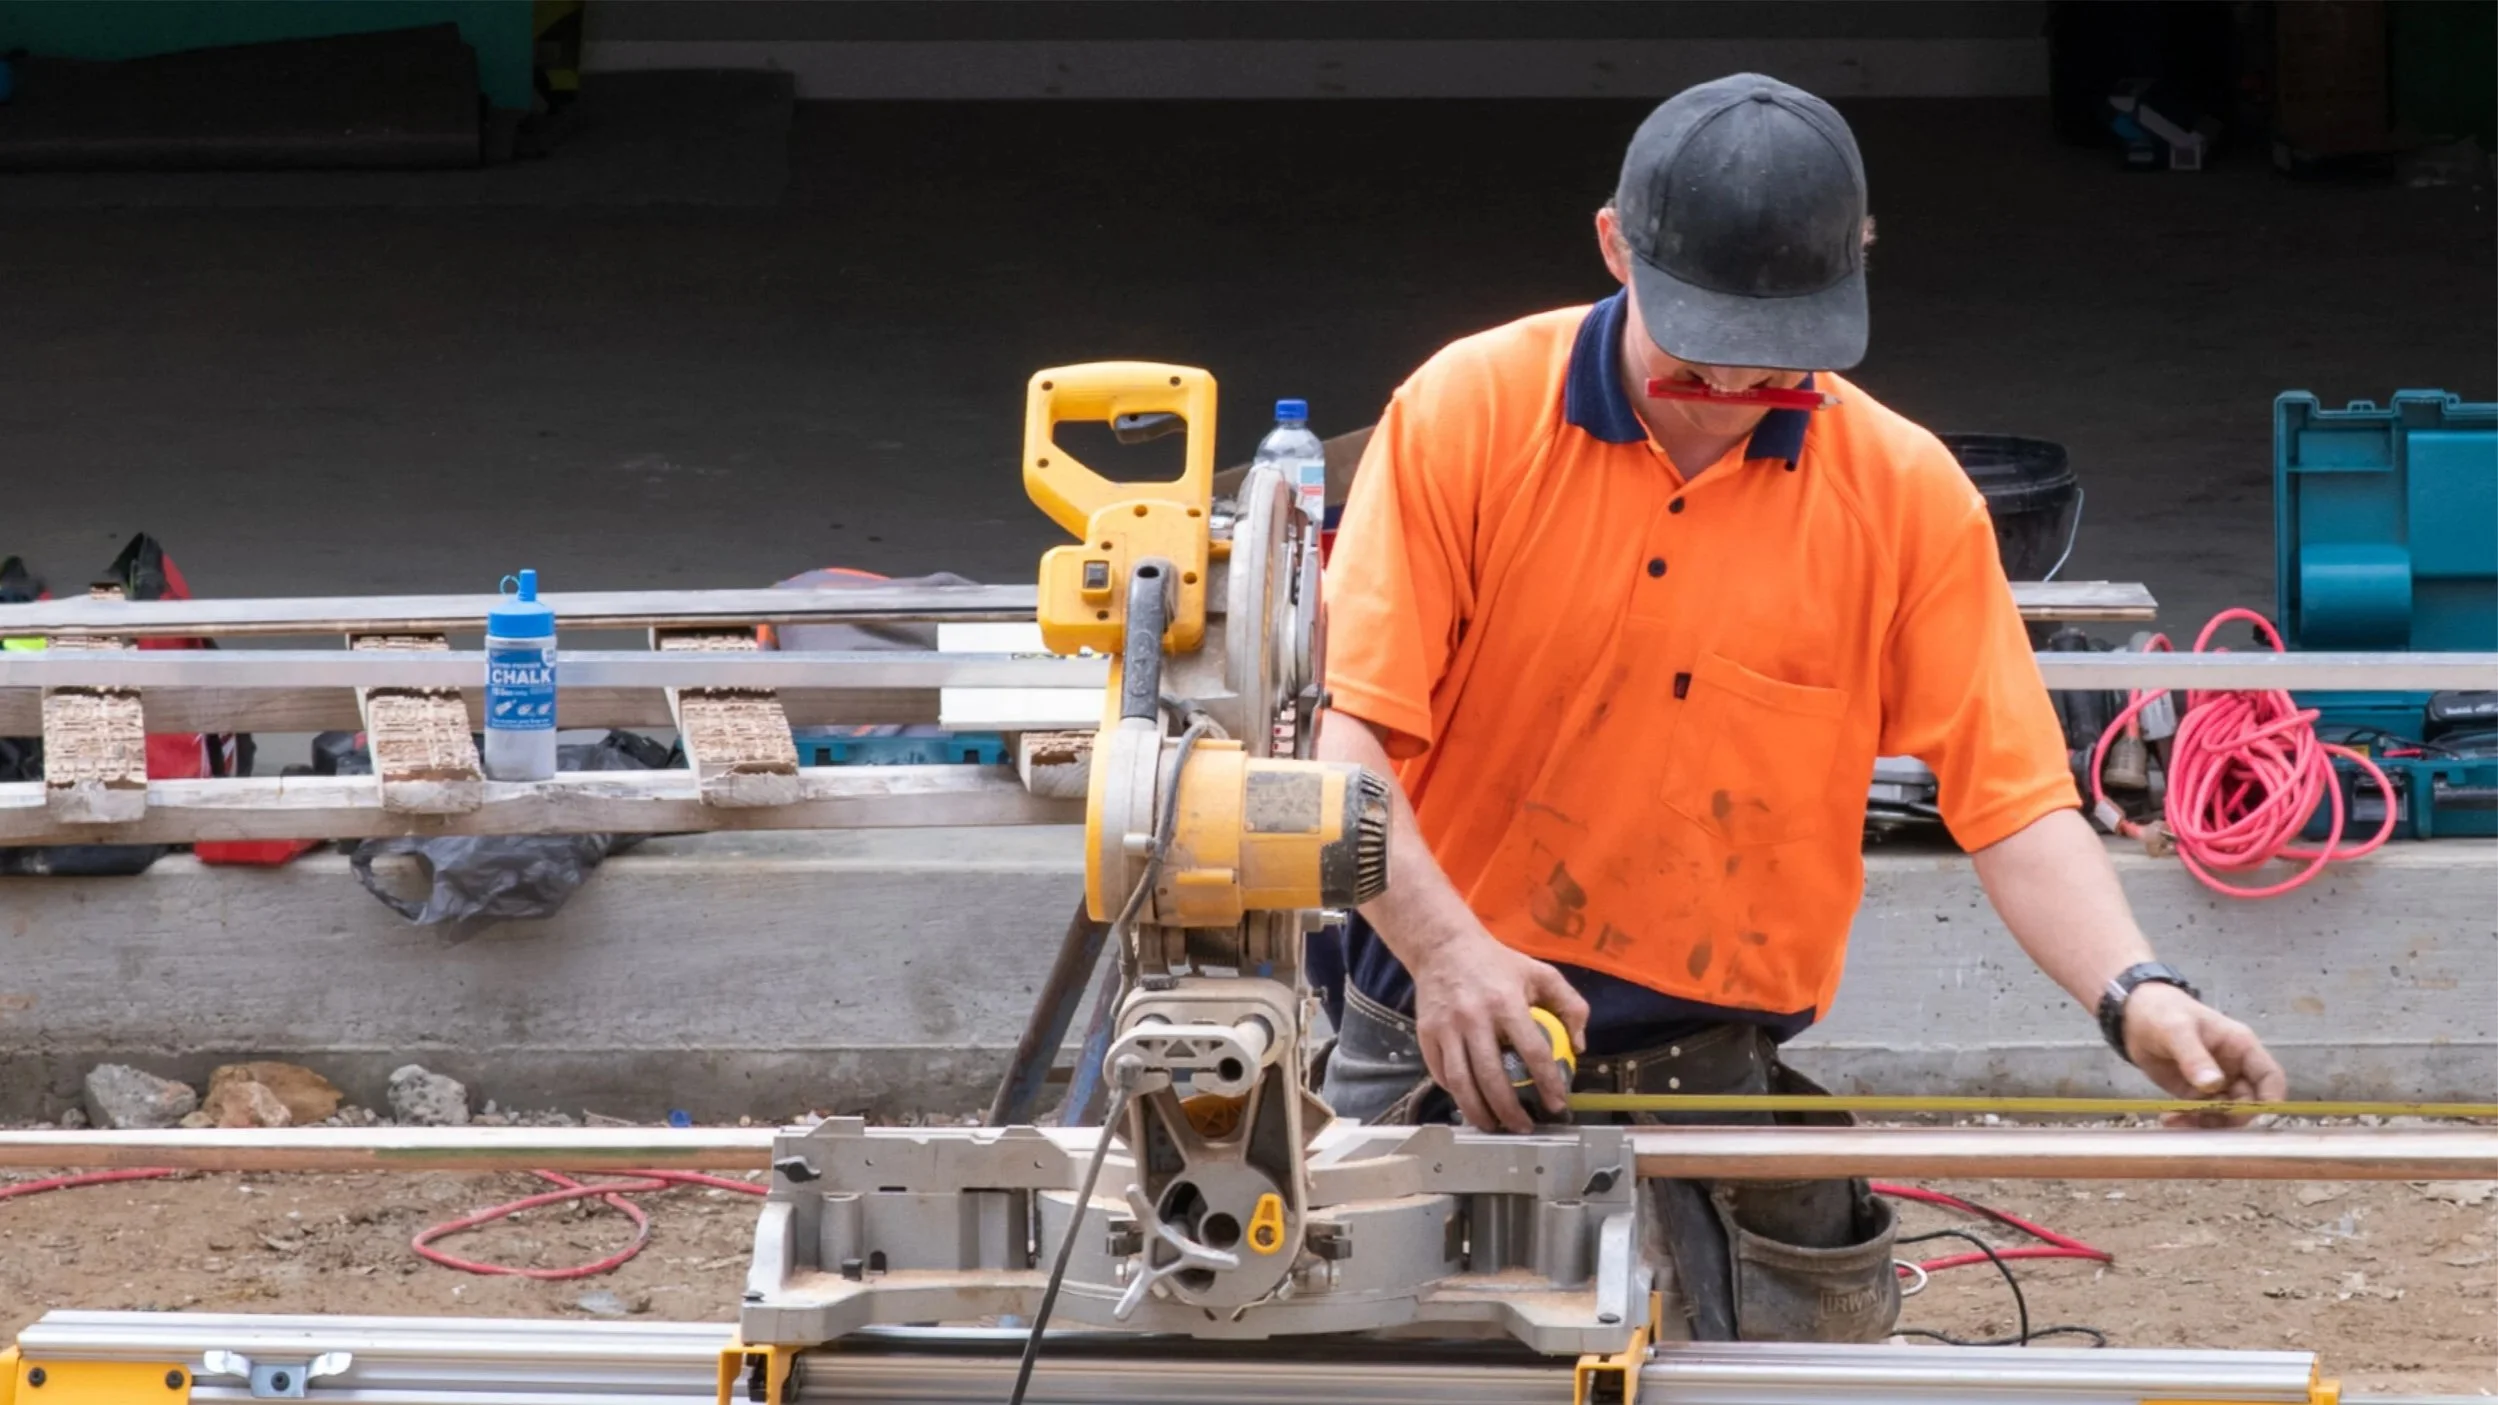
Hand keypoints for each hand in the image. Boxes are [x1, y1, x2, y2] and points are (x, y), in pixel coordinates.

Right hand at [1408, 927, 1589, 1132]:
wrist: (1443, 947)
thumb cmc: (1496, 962)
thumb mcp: (1541, 973)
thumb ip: (1570, 1006)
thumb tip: (1578, 1047)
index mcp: (1506, 1002)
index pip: (1532, 1051)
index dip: (1547, 1083)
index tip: (1557, 1104)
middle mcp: (1474, 1017)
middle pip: (1491, 1077)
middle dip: (1510, 1110)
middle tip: (1524, 1126)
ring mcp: (1446, 1028)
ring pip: (1461, 1082)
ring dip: (1479, 1112)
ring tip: (1494, 1126)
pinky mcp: (1425, 1034)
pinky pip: (1441, 1074)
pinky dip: (1456, 1094)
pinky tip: (1471, 1102)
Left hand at [2121, 983, 2287, 1126]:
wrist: (2133, 1014)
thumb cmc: (2162, 1011)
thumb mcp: (2176, 1029)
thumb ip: (2195, 1056)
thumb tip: (2213, 1085)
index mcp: (2241, 1047)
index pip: (2270, 1077)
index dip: (2270, 1099)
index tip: (2254, 1116)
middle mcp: (2234, 1068)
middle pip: (2249, 1103)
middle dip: (2230, 1117)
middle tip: (2201, 1121)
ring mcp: (2216, 1082)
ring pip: (2225, 1113)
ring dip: (2207, 1122)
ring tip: (2177, 1120)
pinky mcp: (2196, 1093)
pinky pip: (2202, 1114)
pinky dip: (2190, 1121)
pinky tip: (2169, 1119)